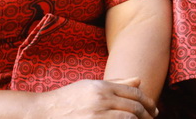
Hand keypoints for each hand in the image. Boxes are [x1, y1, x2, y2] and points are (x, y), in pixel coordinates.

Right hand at [33, 77, 157, 117]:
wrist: (42, 113)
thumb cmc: (68, 99)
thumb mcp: (91, 86)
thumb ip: (116, 83)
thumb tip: (139, 80)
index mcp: (102, 87)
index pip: (133, 93)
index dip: (147, 101)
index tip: (153, 108)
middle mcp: (101, 99)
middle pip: (133, 107)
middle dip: (147, 114)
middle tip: (153, 118)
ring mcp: (96, 115)